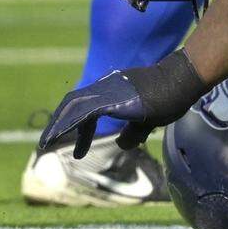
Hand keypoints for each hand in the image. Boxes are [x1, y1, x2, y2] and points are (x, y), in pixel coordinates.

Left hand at [38, 49, 207, 157]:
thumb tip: (123, 144)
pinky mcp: (111, 100)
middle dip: (57, 122)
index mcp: (113, 89)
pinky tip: (59, 137)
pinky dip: (67, 125)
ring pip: (72, 106)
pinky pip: (81, 113)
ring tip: (45, 144)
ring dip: (57, 125)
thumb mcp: (149, 117)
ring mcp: (107, 91)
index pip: (86, 106)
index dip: (77, 127)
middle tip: (46, 143)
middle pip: (72, 103)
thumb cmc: (171, 96)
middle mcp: (106, 87)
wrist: (182, 80)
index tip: (77, 148)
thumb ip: (134, 131)